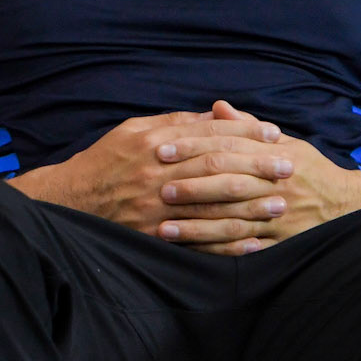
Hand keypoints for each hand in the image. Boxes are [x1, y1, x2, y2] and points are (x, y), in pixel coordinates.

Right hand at [8, 109, 296, 247]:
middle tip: (288, 166)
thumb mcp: (134, 129)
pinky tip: (254, 242)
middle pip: (216, 168)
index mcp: (154, 142)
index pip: (208, 134)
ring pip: (212, 207)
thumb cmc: (107, 160)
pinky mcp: (155, 237)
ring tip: (280, 204)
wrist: (72, 200)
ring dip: (250, 206)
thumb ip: (175, 122)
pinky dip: (228, 244)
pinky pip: (199, 242)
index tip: (273, 133)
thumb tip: (214, 115)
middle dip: (256, 167)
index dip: (244, 132)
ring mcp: (157, 208)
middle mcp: (157, 174)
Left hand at [155, 100, 360, 250]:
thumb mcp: (285, 142)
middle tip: (159, 189)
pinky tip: (193, 252)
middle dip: (191, 188)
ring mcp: (278, 216)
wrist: (346, 205)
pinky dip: (218, 250)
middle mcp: (276, 184)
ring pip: (231, 220)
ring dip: (196, 226)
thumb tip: (217, 107)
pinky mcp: (280, 242)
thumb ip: (247, 128)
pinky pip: (245, 248)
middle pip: (227, 184)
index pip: (227, 148)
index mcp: (274, 155)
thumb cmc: (308, 169)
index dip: (192, 148)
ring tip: (164, 228)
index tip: (162, 151)